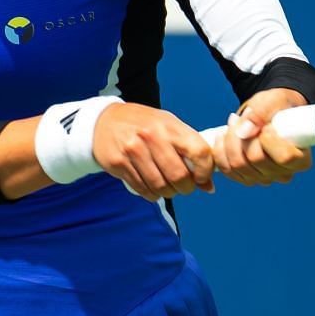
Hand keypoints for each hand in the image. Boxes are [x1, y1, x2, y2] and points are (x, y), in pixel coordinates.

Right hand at [92, 103, 215, 200]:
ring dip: (168, 193)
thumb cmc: (144, 125)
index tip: (202, 178)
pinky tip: (153, 188)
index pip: (199, 151)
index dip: (205, 171)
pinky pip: (142, 188)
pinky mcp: (119, 163)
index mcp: (170, 126)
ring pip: (160, 186)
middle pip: (179, 175)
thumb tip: (208, 186)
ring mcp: (134, 150)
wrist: (105, 121)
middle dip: (186, 188)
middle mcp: (152, 136)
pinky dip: (152, 194)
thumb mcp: (169, 128)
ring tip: (168, 188)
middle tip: (184, 187)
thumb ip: (190, 151)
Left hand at [216, 88, 313, 187]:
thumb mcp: (275, 100)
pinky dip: (220, 151)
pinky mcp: (247, 178)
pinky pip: (227, 169)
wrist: (269, 114)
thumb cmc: (278, 107)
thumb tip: (245, 131)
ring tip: (234, 123)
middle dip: (244, 134)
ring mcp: (265, 179)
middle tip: (243, 118)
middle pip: (256, 160)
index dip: (269, 139)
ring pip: (238, 165)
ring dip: (230, 140)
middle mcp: (284, 174)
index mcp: (301, 159)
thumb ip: (263, 111)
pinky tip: (223, 135)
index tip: (266, 125)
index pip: (284, 157)